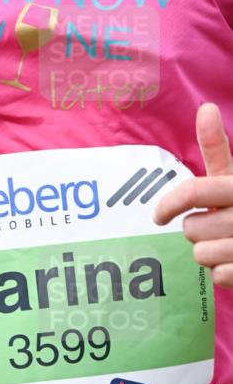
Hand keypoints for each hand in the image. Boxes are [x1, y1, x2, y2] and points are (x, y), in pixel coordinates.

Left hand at [154, 102, 232, 287]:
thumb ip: (217, 149)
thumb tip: (205, 108)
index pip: (194, 192)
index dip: (169, 205)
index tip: (159, 216)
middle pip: (191, 229)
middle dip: (198, 232)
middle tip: (217, 228)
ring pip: (201, 254)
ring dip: (210, 254)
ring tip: (229, 245)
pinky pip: (218, 276)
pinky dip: (225, 273)